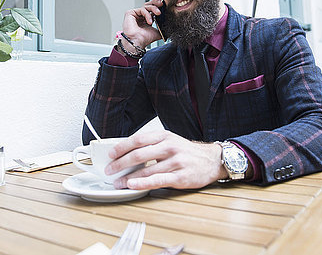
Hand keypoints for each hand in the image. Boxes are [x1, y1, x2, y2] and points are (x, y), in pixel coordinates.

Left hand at [105, 130, 227, 189]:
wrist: (212, 160)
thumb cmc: (187, 152)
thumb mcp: (170, 141)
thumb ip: (152, 144)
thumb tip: (127, 152)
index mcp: (164, 136)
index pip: (138, 139)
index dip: (122, 147)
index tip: (110, 154)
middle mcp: (170, 147)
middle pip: (139, 154)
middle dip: (120, 163)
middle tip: (109, 170)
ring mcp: (176, 162)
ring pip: (146, 170)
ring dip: (128, 177)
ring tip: (117, 182)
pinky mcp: (180, 177)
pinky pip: (158, 180)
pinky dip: (142, 183)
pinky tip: (132, 185)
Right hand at [119, 0, 164, 50]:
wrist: (138, 42)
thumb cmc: (145, 39)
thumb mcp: (158, 32)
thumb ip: (162, 27)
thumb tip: (171, 25)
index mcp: (146, 19)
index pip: (152, 9)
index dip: (158, 6)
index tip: (164, 6)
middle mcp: (140, 16)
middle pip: (148, 5)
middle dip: (156, 3)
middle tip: (162, 5)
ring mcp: (135, 14)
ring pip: (146, 6)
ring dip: (154, 8)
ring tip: (158, 13)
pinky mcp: (130, 13)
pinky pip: (141, 9)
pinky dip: (147, 14)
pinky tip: (150, 21)